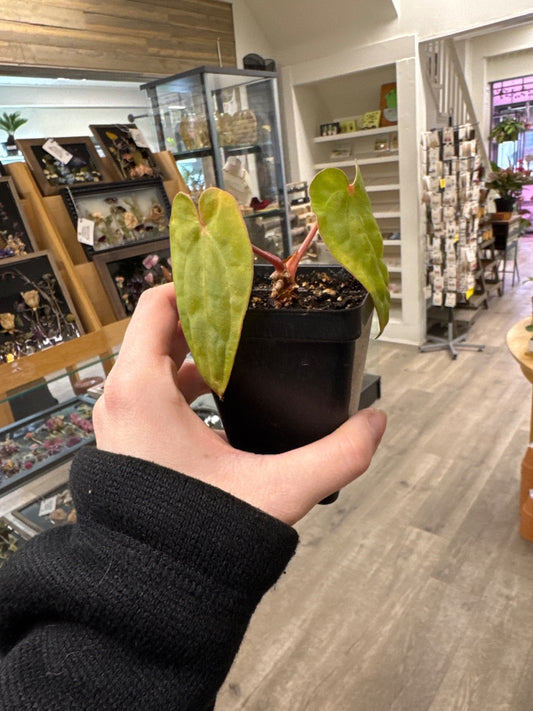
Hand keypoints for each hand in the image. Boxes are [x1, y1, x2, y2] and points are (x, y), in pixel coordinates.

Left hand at [92, 283, 385, 525]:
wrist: (154, 593)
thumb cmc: (198, 540)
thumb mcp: (278, 489)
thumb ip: (337, 455)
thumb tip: (375, 424)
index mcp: (142, 391)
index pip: (158, 305)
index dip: (197, 285)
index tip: (235, 283)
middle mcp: (121, 399)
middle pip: (159, 330)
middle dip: (205, 318)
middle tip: (249, 313)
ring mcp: (119, 421)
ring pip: (155, 362)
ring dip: (195, 349)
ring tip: (240, 346)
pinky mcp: (127, 441)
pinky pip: (152, 390)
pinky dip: (183, 380)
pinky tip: (222, 392)